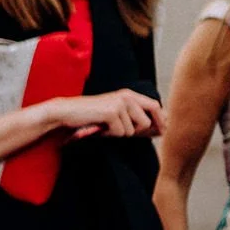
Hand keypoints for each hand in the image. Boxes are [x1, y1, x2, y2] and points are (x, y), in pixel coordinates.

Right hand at [43, 88, 164, 139]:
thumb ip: (136, 119)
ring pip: (133, 130)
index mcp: (129, 94)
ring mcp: (120, 104)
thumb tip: (160, 129)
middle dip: (140, 131)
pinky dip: (110, 134)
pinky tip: (100, 128)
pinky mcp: (112, 112)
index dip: (160, 121)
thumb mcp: (117, 115)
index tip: (162, 132)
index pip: (155, 106)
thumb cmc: (92, 116)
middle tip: (124, 132)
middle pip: (147, 121)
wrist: (68, 112)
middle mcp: (127, 96)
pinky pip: (120, 133)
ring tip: (106, 127)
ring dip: (120, 133)